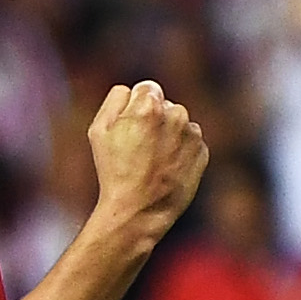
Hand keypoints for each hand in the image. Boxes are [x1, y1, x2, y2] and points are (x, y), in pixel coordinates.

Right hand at [85, 81, 207, 241]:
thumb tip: (131, 91)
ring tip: (151, 162)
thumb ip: (115, 99)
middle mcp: (176, 113)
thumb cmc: (114, 171)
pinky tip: (164, 170)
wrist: (138, 211)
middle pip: (164, 105)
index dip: (134, 108)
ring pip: (178, 124)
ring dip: (168, 135)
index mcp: (150, 105)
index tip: (128, 128)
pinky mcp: (202, 152)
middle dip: (153, 120)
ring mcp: (192, 134)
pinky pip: (189, 143)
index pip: (146, 89)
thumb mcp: (98, 131)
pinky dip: (179, 152)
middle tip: (138, 149)